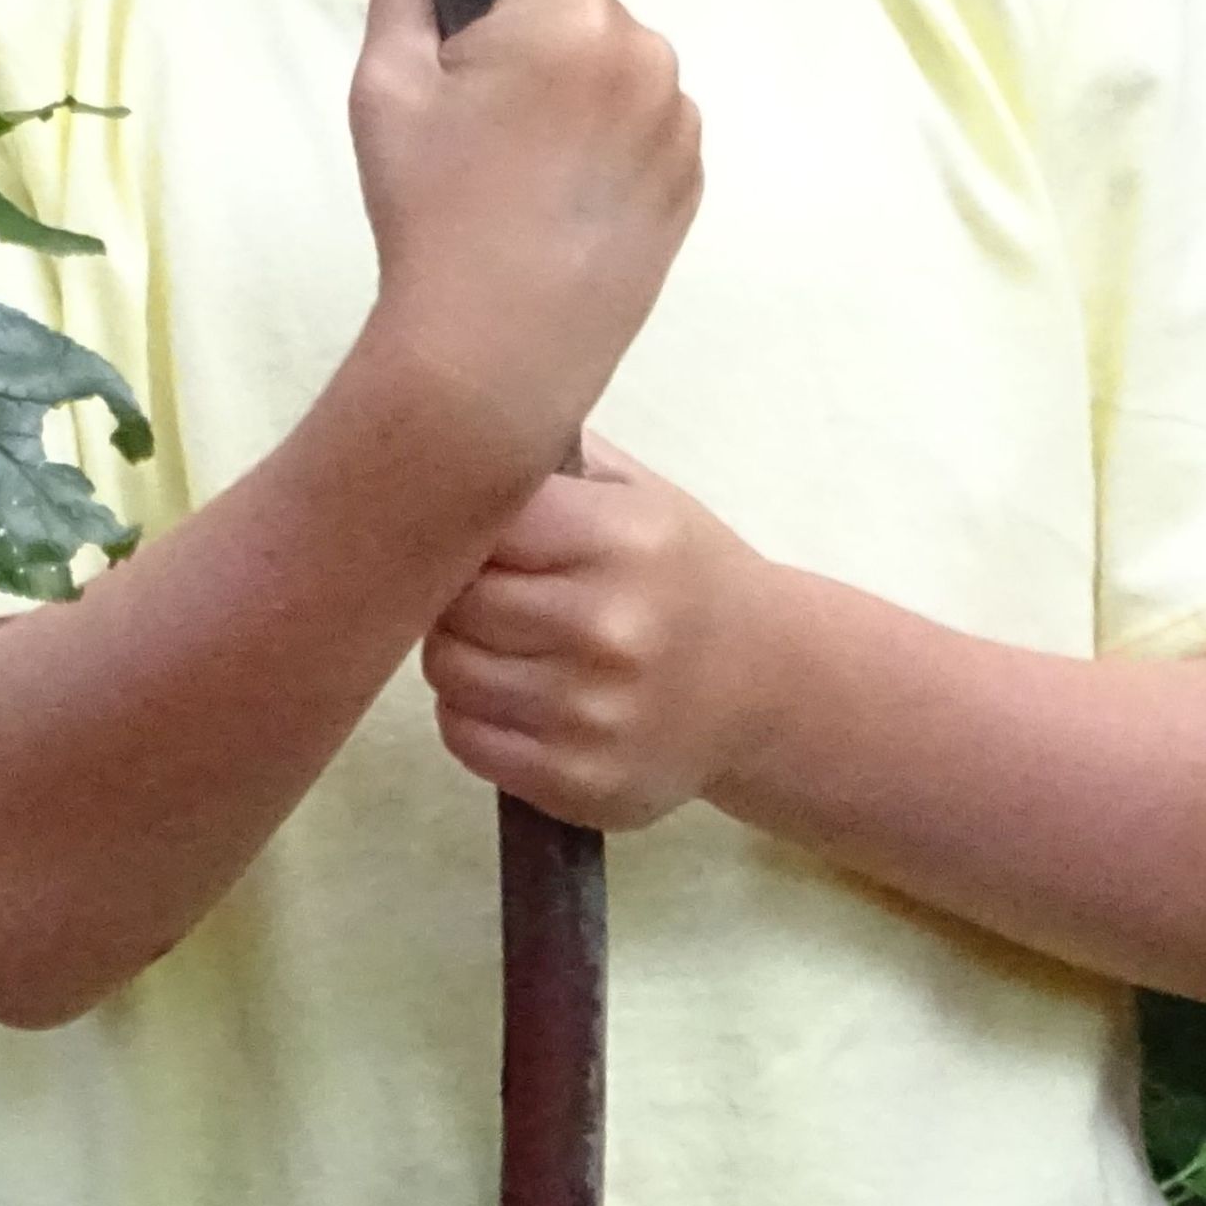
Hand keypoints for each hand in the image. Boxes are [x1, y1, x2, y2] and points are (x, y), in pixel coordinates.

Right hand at [347, 0, 700, 486]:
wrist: (495, 347)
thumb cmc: (429, 209)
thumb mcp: (384, 84)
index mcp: (573, 20)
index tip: (493, 15)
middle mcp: (647, 58)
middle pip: (601, 10)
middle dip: (553, 38)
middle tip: (490, 113)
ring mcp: (679, 126)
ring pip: (629, 73)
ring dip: (589, 95)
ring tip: (527, 173)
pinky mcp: (692, 185)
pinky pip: (651, 132)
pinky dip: (615, 149)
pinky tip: (565, 207)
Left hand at [424, 443, 776, 830]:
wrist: (766, 686)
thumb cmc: (679, 575)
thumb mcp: (638, 494)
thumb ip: (547, 457)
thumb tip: (439, 424)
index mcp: (622, 539)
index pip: (478, 520)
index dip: (459, 526)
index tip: (470, 530)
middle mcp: (610, 627)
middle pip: (454, 603)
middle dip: (453, 595)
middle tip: (485, 591)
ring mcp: (594, 714)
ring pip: (449, 673)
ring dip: (458, 656)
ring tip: (503, 643)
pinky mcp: (578, 781)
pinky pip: (465, 738)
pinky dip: (472, 716)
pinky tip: (516, 697)